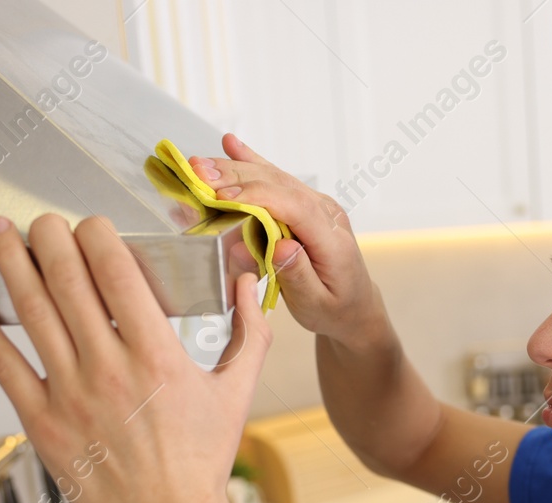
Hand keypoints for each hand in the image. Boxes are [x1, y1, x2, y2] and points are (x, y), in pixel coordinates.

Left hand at [0, 214, 268, 502]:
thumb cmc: (202, 463)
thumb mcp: (237, 393)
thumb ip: (249, 332)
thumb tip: (248, 281)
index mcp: (157, 355)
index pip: (117, 271)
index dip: (97, 235)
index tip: (91, 224)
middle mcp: (109, 369)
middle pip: (68, 280)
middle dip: (49, 236)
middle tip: (41, 219)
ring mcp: (70, 395)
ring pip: (32, 311)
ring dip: (9, 262)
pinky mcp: (42, 422)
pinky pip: (1, 364)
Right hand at [190, 133, 383, 342]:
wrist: (353, 305)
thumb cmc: (333, 309)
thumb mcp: (316, 304)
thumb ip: (299, 275)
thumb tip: (282, 247)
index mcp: (332, 239)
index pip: (295, 207)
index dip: (258, 197)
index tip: (222, 196)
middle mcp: (326, 213)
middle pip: (280, 185)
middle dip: (237, 177)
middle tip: (198, 173)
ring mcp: (316, 205)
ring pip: (274, 178)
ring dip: (235, 169)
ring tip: (199, 165)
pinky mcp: (303, 204)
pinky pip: (275, 180)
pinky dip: (251, 162)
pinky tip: (231, 145)